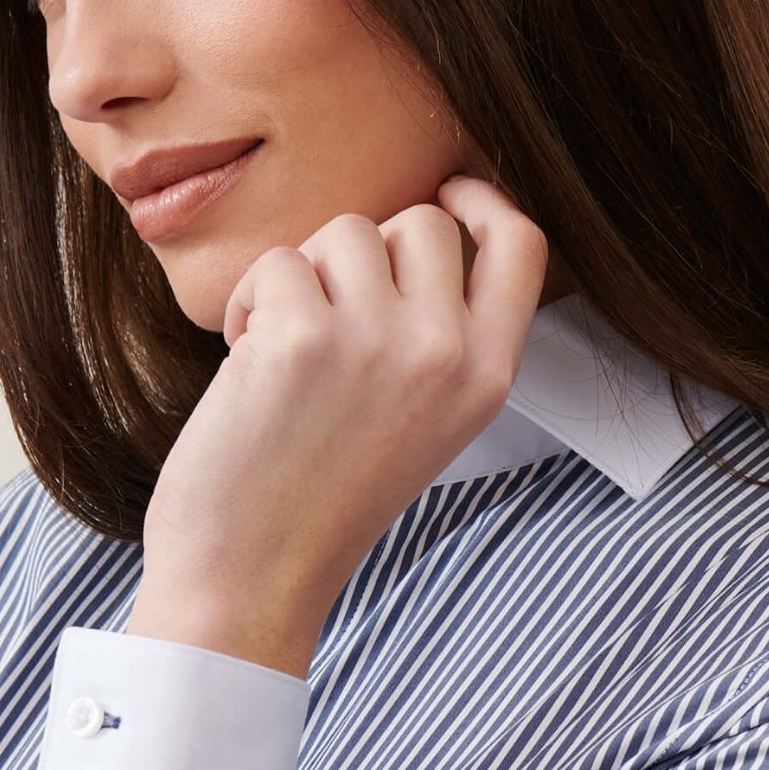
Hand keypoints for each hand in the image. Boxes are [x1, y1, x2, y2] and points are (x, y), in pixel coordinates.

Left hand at [132, 177, 549, 662]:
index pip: (522, 244)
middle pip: (423, 222)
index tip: (448, 192)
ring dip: (302, 278)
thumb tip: (413, 230)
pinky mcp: (300, 336)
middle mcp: (445, 354)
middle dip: (364, 253)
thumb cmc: (318, 501)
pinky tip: (246, 366)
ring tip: (284, 352)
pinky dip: (249, 303)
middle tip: (328, 319)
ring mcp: (376, 340)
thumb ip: (437, 337)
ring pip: (345, 232)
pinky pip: (277, 262)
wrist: (250, 577)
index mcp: (487, 378)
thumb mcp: (420, 422)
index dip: (482, 199)